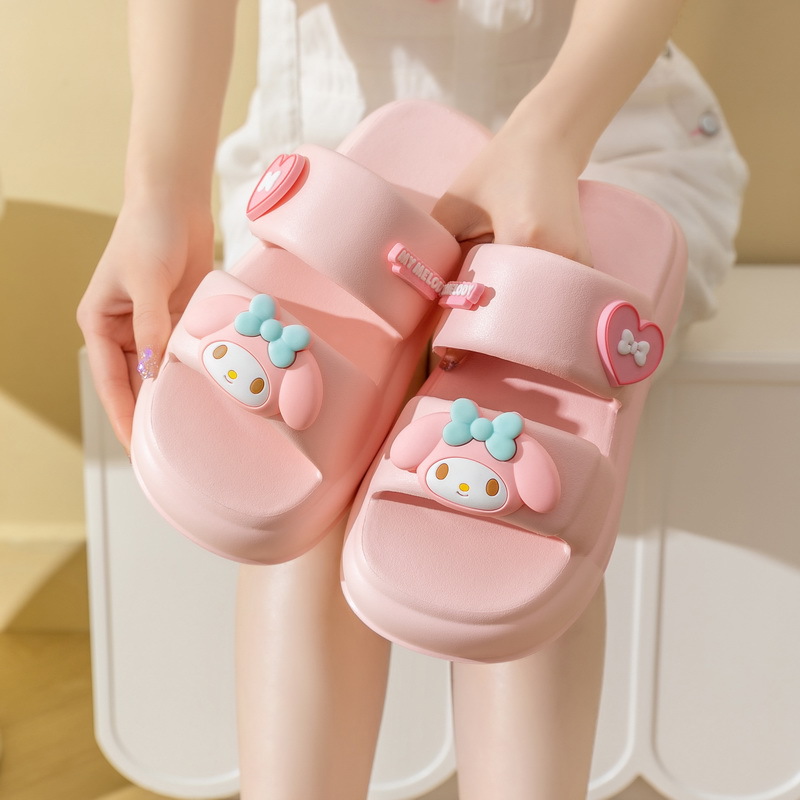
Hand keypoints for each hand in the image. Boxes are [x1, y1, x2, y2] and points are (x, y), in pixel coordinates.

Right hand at [77, 193, 213, 451]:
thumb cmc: (149, 233)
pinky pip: (186, 351)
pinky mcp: (180, 316)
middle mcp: (124, 330)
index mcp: (100, 324)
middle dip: (151, 412)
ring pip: (164, 370)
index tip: (138, 447)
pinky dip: (196, 369)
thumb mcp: (146, 282)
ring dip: (178, 392)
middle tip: (172, 448)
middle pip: (136, 383)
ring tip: (196, 426)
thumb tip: (153, 374)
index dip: (124, 416)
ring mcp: (154, 324)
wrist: (176, 200)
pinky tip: (212, 390)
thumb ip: (151, 329)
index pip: (110, 381)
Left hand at [431, 106, 592, 369]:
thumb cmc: (496, 168)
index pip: (492, 303)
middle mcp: (559, 256)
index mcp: (526, 237)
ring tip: (485, 347)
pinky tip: (513, 328)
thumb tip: (421, 300)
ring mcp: (579, 264)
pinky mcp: (586, 267)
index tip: (446, 358)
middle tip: (460, 359)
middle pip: (523, 322)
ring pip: (544, 320)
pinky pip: (558, 310)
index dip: (467, 334)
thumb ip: (437, 248)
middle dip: (492, 344)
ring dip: (515, 337)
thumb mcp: (454, 204)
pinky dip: (535, 323)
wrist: (550, 143)